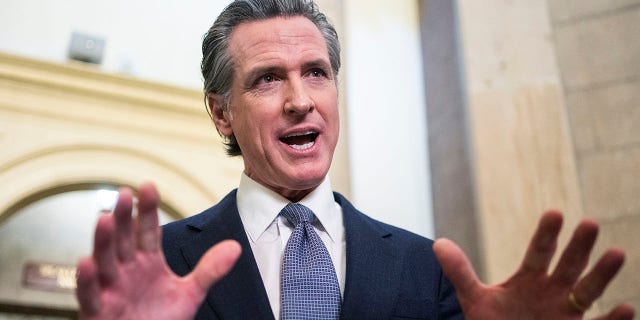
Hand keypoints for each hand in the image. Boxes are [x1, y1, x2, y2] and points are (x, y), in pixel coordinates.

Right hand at [76, 183, 240, 319]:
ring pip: (105, 261)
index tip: (148, 187)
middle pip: (124, 239)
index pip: (148, 231)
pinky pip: (91, 294)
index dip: (147, 210)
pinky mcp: (98, 310)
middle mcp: (127, 270)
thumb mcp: (189, 293)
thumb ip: (209, 270)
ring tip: (105, 218)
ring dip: (104, 240)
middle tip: (125, 193)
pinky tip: (86, 261)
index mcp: (147, 262)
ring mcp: (111, 289)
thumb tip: (234, 247)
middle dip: (124, 217)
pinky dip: (87, 280)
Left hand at [434, 210, 634, 319]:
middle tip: (589, 222)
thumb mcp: (474, 298)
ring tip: (618, 252)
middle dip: (578, 246)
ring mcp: (566, 313)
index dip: (546, 234)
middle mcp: (552, 291)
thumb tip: (438, 243)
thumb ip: (460, 272)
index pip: (538, 252)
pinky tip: (628, 307)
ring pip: (588, 291)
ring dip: (603, 274)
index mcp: (529, 278)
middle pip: (567, 265)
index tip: (554, 212)